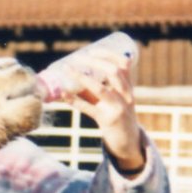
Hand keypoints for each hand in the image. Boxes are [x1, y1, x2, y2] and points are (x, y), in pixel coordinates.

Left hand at [66, 48, 145, 173]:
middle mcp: (126, 95)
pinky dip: (75, 100)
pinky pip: (89, 108)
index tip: (91, 50)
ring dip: (81, 77)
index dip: (108, 55)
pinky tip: (63, 94)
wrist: (128, 142)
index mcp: (128, 87)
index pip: (124, 65)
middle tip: (76, 58)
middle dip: (94, 62)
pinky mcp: (108, 120)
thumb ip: (95, 88)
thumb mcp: (111, 99)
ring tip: (67, 70)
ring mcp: (118, 108)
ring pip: (100, 89)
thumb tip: (70, 75)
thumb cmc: (115, 115)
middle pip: (113, 72)